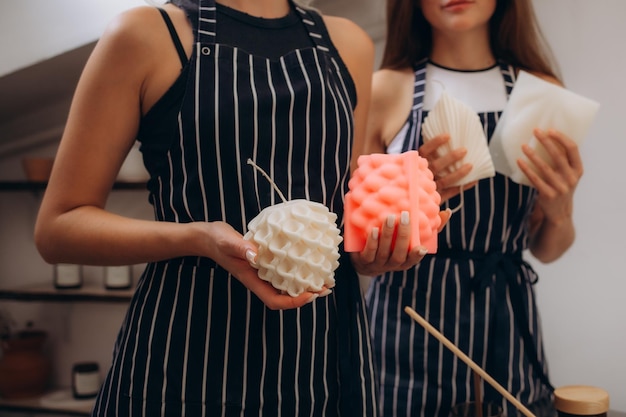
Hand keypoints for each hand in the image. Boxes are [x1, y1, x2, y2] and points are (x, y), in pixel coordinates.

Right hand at [203, 221, 324, 309]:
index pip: (275, 300)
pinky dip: (297, 270)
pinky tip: (308, 261)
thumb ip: (240, 247)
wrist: (207, 237)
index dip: (293, 302)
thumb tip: (256, 255)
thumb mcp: (226, 241)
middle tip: (326, 287)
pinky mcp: (264, 262)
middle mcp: (259, 279)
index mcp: (251, 280)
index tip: (311, 294)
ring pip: (286, 285)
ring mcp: (262, 272)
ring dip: (305, 283)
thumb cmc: (216, 240)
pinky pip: (283, 271)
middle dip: (306, 295)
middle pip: (285, 296)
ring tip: (324, 277)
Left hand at [350, 209, 450, 275]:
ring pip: (383, 251)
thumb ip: (429, 228)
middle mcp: (393, 264)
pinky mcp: (364, 261)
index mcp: (405, 261)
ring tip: (389, 218)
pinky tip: (373, 229)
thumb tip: (447, 212)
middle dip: (403, 236)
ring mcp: (378, 263)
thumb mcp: (411, 237)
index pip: (413, 259)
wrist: (364, 260)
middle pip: (399, 254)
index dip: (417, 255)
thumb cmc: (394, 244)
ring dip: (387, 235)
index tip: (421, 247)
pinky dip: (372, 242)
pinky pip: (369, 253)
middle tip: (404, 216)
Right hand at [418, 133, 476, 200]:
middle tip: (464, 150)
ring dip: (458, 173)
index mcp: (416, 165)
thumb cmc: (419, 177)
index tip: (448, 136)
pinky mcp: (436, 200)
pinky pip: (450, 193)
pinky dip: (462, 186)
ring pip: (444, 180)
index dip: (435, 143)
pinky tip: (473, 180)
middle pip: (436, 166)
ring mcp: (429, 189)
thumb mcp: (420, 168)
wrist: (412, 202)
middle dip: (451, 158)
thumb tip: (447, 144)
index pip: (425, 151)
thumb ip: (431, 156)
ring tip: (471, 165)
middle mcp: (421, 176)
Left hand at [517, 128, 582, 221]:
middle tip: (535, 131)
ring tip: (523, 146)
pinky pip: (535, 179)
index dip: (561, 138)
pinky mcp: (548, 194)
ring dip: (533, 155)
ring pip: (544, 167)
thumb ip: (563, 161)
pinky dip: (527, 169)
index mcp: (578, 170)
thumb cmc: (561, 187)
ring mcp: (560, 187)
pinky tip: (519, 161)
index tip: (550, 130)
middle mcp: (571, 178)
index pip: (572, 149)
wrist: (559, 213)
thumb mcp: (568, 175)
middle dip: (546, 141)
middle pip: (558, 155)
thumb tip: (548, 139)